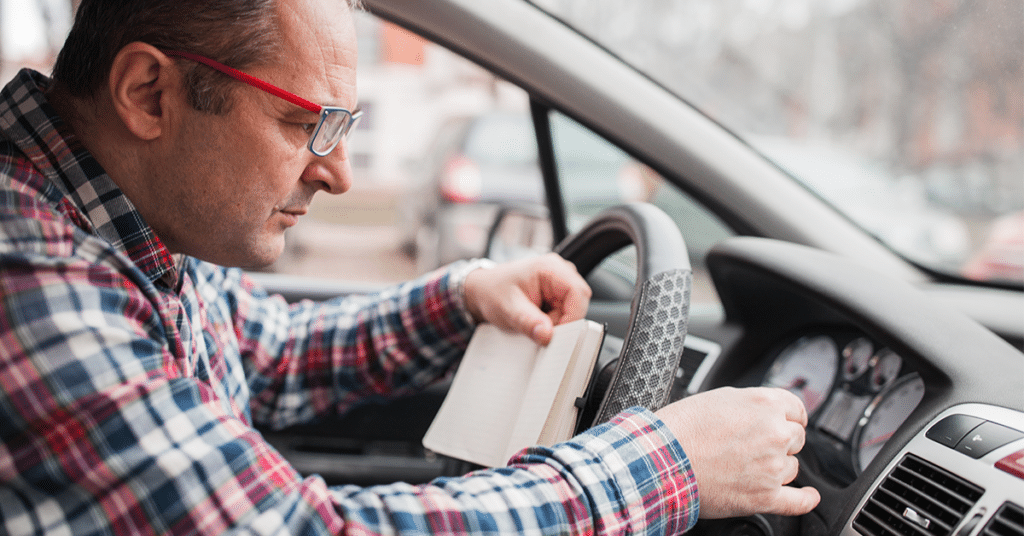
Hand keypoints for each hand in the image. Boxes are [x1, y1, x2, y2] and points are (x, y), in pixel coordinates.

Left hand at [463, 253, 591, 344]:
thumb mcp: (508, 308)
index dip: (572, 317)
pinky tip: (536, 319)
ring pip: (572, 310)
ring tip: (533, 321)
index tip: (556, 334)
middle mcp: (559, 271)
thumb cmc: (492, 292)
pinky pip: (564, 312)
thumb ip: (528, 322)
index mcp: (550, 267)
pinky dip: (552, 321)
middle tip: (541, 329)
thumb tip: (546, 335)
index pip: (578, 293)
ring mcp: (559, 282)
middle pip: (578, 302)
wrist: (481, 291)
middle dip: (562, 321)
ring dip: (556, 322)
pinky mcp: (557, 293)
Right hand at [655, 387, 820, 517]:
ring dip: (776, 466)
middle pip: (797, 438)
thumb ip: (751, 403)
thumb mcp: (719, 397)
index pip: (797, 410)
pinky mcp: (764, 497)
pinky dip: (805, 500)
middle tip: (753, 445)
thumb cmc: (681, 428)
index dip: (788, 418)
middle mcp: (774, 433)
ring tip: (746, 466)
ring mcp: (772, 466)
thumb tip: (764, 411)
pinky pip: (797, 501)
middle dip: (780, 441)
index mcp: (765, 404)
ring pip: (792, 467)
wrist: (662, 460)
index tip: (785, 424)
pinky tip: (807, 496)